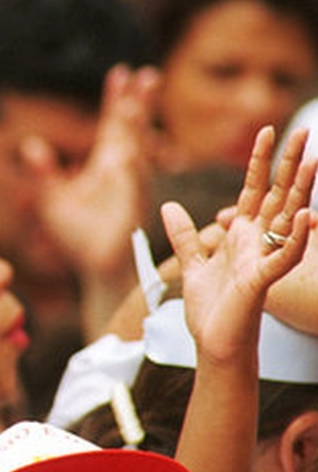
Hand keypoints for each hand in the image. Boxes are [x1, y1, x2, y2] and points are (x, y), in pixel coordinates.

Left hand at [30, 65, 158, 277]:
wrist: (97, 270)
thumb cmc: (78, 236)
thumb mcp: (52, 199)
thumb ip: (43, 173)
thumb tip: (29, 145)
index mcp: (105, 166)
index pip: (112, 127)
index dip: (116, 101)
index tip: (121, 74)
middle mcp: (122, 172)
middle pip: (131, 130)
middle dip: (138, 103)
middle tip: (146, 75)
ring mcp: (130, 188)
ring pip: (134, 153)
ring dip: (134, 129)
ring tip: (133, 102)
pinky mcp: (131, 209)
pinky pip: (131, 187)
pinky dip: (130, 172)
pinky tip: (126, 156)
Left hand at [163, 127, 313, 365]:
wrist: (213, 342)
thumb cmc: (209, 308)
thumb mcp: (191, 264)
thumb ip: (185, 235)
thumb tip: (169, 205)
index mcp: (241, 235)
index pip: (253, 189)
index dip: (259, 161)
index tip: (266, 131)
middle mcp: (257, 242)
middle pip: (277, 194)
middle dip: (289, 164)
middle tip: (304, 130)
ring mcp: (263, 259)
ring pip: (287, 218)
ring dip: (301, 190)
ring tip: (314, 160)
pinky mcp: (262, 280)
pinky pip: (284, 255)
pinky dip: (294, 236)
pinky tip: (305, 216)